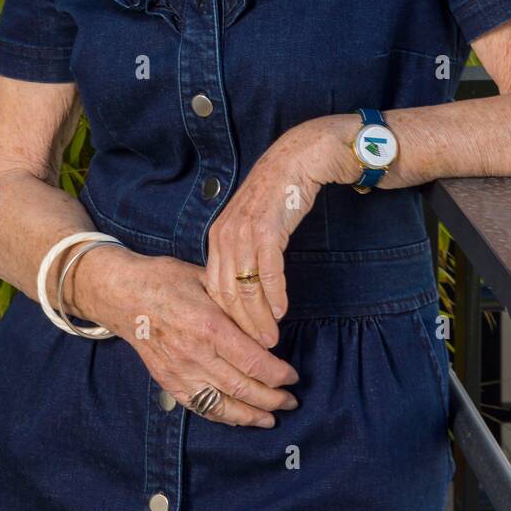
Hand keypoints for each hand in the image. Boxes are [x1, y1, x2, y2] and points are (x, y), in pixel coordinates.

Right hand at [78, 245, 299, 428]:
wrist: (123, 294)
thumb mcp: (206, 280)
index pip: (253, 361)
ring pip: (223, 405)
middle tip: (291, 401)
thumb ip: (235, 304)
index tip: (293, 376)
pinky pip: (200, 407)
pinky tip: (238, 418)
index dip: (278, 374)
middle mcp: (196, 354)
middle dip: (273, 398)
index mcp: (209, 326)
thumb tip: (266, 323)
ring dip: (251, 415)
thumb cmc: (166, 280)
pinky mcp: (168, 382)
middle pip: (243, 388)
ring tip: (272, 417)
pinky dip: (222, 416)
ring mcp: (180, 372)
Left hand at [205, 115, 360, 344]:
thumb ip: (241, 253)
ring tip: (270, 339)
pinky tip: (282, 311)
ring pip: (246, 288)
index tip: (240, 340)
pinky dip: (275, 296)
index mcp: (218, 238)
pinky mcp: (267, 231)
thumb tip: (243, 290)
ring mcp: (244, 234)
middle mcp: (225, 237)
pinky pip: (268, 273)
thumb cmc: (276, 196)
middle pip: (227, 294)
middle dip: (242, 326)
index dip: (227, 318)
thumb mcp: (249, 225)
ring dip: (259, 318)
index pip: (214, 289)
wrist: (296, 160)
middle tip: (256, 350)